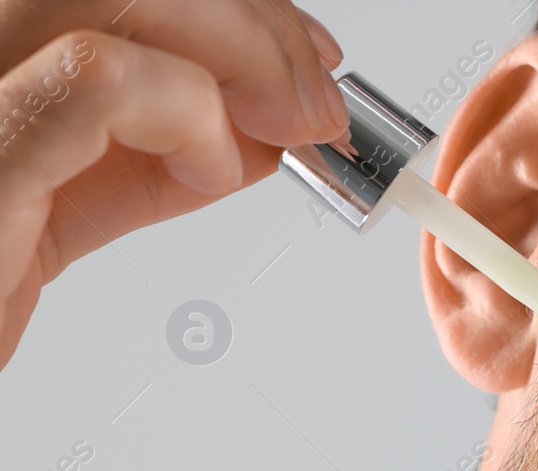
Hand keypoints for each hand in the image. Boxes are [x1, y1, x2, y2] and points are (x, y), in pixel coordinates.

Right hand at [0, 0, 349, 366]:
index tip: (305, 53)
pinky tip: (209, 167)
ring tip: (288, 128)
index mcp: (1, 45)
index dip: (232, 5)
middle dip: (254, 22)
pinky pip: (102, 78)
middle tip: (319, 98)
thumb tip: (259, 126)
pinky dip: (187, 114)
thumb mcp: (66, 197)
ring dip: (244, 53)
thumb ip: (150, 151)